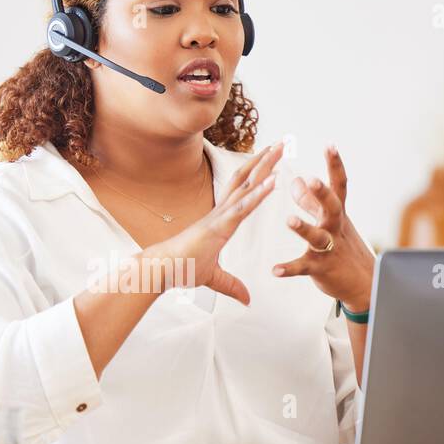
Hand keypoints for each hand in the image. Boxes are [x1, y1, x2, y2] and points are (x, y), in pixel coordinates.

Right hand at [144, 142, 282, 304]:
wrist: (163, 270)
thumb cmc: (182, 269)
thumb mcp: (214, 279)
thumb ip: (232, 286)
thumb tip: (247, 300)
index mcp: (221, 219)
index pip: (243, 190)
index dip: (257, 174)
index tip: (271, 160)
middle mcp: (222, 211)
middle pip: (246, 179)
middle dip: (264, 160)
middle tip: (281, 143)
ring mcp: (220, 216)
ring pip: (246, 186)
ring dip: (264, 166)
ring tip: (279, 149)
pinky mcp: (219, 226)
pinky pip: (243, 207)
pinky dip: (259, 193)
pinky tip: (274, 180)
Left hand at [272, 145, 374, 310]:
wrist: (364, 282)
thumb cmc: (343, 246)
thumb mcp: (330, 220)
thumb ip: (311, 201)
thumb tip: (296, 180)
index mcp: (337, 213)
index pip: (339, 185)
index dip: (335, 165)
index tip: (330, 145)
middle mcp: (335, 226)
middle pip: (332, 206)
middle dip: (322, 193)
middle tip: (311, 179)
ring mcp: (329, 247)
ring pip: (317, 236)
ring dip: (303, 228)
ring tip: (289, 220)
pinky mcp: (321, 267)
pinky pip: (303, 267)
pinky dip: (289, 268)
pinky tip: (275, 270)